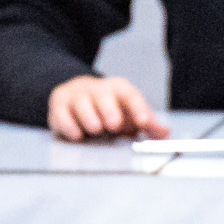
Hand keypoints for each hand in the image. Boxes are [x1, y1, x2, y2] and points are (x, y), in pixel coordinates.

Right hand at [45, 74, 169, 141]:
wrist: (77, 95)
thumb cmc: (109, 107)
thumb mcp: (130, 112)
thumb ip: (148, 124)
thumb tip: (165, 133)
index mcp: (119, 89)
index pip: (131, 95)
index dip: (138, 108)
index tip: (144, 122)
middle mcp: (98, 89)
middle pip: (104, 96)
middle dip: (110, 110)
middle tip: (114, 124)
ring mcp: (77, 96)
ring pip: (82, 104)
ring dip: (89, 118)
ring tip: (95, 129)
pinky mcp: (59, 107)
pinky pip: (61, 115)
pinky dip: (69, 125)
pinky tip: (76, 134)